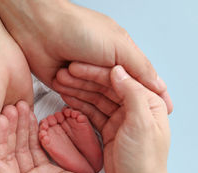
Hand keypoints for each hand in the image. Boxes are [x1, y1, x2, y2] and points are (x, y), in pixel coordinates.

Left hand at [0, 0, 172, 112]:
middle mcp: (106, 68)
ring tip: (84, 92)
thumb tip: (159, 86)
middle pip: (118, 94)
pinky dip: (76, 102)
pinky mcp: (69, 85)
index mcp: (122, 57)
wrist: (39, 28)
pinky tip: (74, 101)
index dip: (149, 98)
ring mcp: (87, 78)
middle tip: (124, 120)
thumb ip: (139, 67)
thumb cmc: (78, 29)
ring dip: (90, 97)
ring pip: (96, 99)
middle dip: (116, 102)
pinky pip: (77, 101)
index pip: (141, 83)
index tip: (158, 116)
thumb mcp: (118, 46)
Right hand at [53, 63, 172, 172]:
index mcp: (148, 102)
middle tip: (62, 74)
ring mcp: (122, 119)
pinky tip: (66, 97)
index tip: (75, 66)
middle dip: (84, 79)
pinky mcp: (110, 130)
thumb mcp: (141, 125)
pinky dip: (80, 104)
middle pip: (107, 86)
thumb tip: (117, 70)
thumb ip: (132, 94)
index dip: (96, 71)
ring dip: (79, 90)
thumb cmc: (144, 163)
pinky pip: (92, 112)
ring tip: (59, 83)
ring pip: (97, 98)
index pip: (120, 78)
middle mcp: (135, 108)